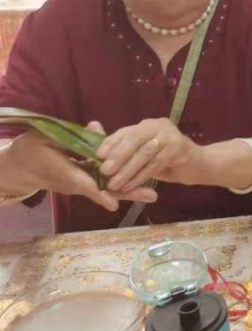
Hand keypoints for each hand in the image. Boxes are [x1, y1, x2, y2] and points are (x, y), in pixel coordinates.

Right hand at [1, 127, 156, 211]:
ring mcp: (80, 185)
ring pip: (106, 189)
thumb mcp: (46, 139)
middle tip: (151, 196)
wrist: (21, 166)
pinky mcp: (83, 182)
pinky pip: (103, 185)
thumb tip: (95, 127)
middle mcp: (75, 183)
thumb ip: (70, 136)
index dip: (99, 192)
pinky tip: (139, 186)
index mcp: (63, 172)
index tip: (114, 202)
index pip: (84, 183)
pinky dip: (120, 185)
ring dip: (128, 191)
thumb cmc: (31, 150)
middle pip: (103, 191)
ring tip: (151, 194)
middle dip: (126, 193)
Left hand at [97, 118, 202, 192]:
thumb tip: (97, 141)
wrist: (198, 165)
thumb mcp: (144, 155)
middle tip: (104, 171)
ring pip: (145, 153)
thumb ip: (123, 151)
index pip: (126, 132)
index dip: (111, 143)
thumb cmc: (167, 161)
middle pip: (135, 139)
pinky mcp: (180, 148)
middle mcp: (159, 125)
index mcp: (148, 125)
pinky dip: (141, 176)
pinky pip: (156, 163)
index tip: (97, 156)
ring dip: (128, 170)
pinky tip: (131, 186)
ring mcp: (171, 135)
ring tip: (114, 184)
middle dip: (118, 156)